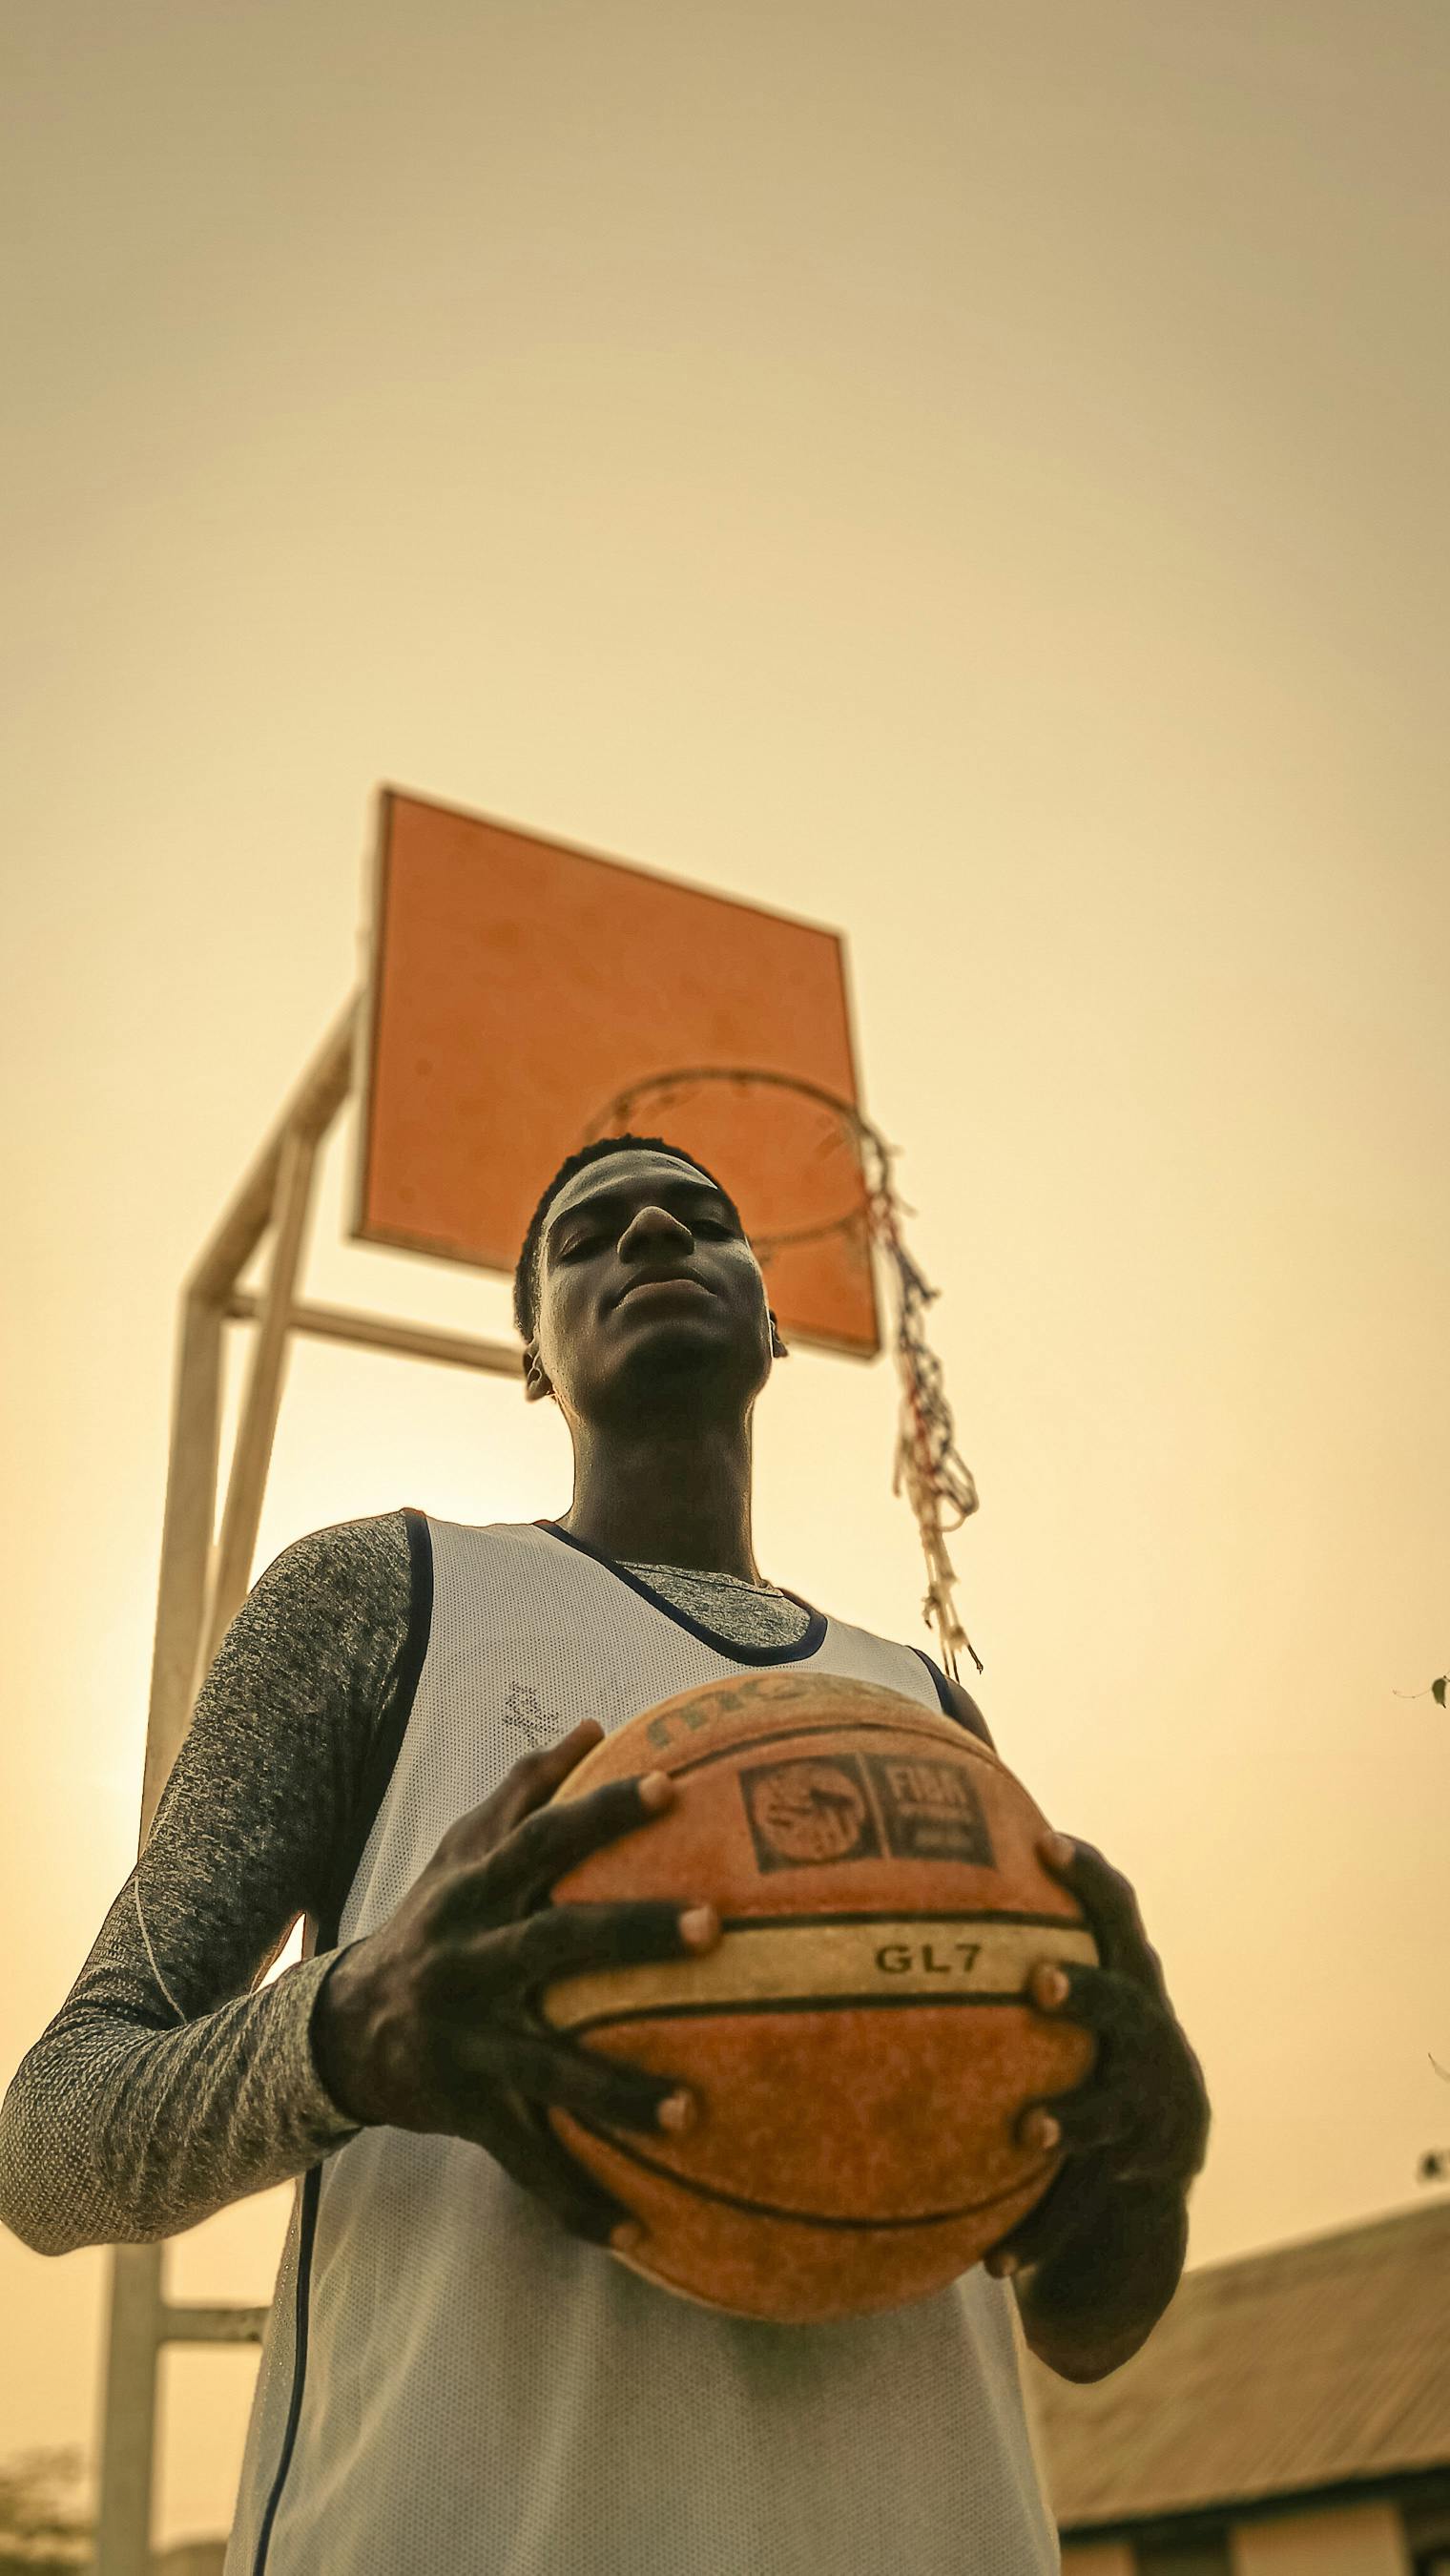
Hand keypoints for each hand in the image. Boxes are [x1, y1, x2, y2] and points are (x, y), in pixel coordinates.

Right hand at [312, 1718, 719, 2248]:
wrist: (334, 2031)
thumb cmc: (429, 1927)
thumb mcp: (458, 1856)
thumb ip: (524, 1794)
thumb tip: (600, 1724)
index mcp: (475, 1894)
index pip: (544, 1838)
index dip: (604, 1810)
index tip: (673, 1786)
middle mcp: (470, 1961)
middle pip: (556, 1940)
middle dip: (635, 1932)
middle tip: (717, 1925)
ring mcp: (466, 2041)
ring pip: (547, 2069)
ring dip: (618, 2094)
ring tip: (693, 2113)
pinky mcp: (464, 2111)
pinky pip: (526, 2165)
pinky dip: (578, 2204)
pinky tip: (642, 2238)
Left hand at [984, 1832, 1208, 2279]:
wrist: (1162, 2137)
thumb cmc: (1086, 2020)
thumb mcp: (1069, 1961)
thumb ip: (1015, 1888)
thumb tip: (946, 1771)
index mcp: (1125, 1974)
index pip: (1115, 1911)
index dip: (1090, 1875)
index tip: (1046, 1841)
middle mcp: (1145, 2032)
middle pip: (1125, 2005)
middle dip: (1087, 1993)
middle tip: (1039, 1984)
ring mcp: (1146, 2103)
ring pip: (1111, 2112)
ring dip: (1073, 2119)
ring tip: (1027, 2130)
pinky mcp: (1133, 2168)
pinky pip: (1080, 2202)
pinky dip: (1040, 2232)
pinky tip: (994, 2263)